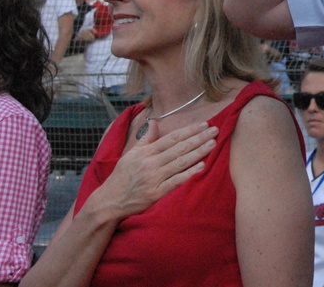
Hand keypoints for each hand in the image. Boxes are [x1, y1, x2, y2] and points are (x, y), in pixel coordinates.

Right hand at [93, 120, 217, 220]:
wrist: (109, 201)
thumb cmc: (122, 177)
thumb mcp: (131, 154)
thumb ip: (146, 138)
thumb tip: (155, 122)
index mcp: (145, 152)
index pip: (172, 138)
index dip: (189, 130)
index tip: (204, 124)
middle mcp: (150, 163)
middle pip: (179, 148)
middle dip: (199, 138)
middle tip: (215, 130)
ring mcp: (153, 179)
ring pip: (180, 162)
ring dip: (198, 152)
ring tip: (212, 144)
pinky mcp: (155, 194)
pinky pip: (175, 182)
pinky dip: (188, 173)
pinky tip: (201, 166)